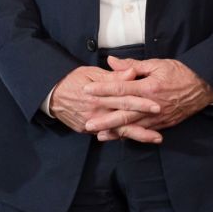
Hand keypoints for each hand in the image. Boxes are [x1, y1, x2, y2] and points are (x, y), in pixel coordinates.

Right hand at [46, 65, 161, 143]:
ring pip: (118, 131)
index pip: (124, 98)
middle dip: (144, 122)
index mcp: (99, 94)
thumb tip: (131, 73)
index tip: (156, 104)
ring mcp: (92, 123)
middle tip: (161, 126)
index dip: (140, 102)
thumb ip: (113, 76)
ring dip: (138, 135)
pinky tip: (137, 139)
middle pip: (124, 118)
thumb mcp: (91, 73)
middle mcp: (96, 110)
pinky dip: (122, 137)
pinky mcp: (87, 130)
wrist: (51, 96)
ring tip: (156, 138)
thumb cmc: (73, 80)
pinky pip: (108, 134)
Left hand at [81, 57, 212, 139]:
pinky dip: (132, 136)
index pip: (120, 89)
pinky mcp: (163, 124)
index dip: (102, 90)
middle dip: (105, 119)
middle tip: (88, 123)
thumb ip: (132, 65)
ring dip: (116, 132)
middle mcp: (151, 105)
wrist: (204, 87)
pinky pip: (145, 132)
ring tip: (99, 136)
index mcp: (148, 87)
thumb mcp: (157, 64)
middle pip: (124, 113)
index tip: (87, 91)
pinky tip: (120, 138)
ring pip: (133, 126)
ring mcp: (158, 117)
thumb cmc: (179, 72)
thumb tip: (111, 61)